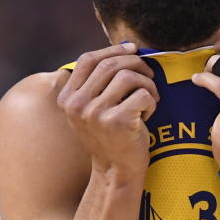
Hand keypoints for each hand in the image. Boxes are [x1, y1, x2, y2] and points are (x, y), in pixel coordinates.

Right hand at [57, 42, 158, 179]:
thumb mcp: (92, 109)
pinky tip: (147, 115)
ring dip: (147, 84)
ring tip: (148, 99)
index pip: (87, 60)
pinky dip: (152, 101)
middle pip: (110, 65)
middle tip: (149, 75)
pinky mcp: (116, 122)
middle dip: (136, 64)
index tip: (133, 49)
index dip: (112, 50)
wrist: (116, 171)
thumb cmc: (110, 136)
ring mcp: (95, 114)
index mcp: (67, 99)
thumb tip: (126, 48)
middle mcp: (77, 105)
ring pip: (128, 77)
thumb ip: (97, 83)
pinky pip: (142, 94)